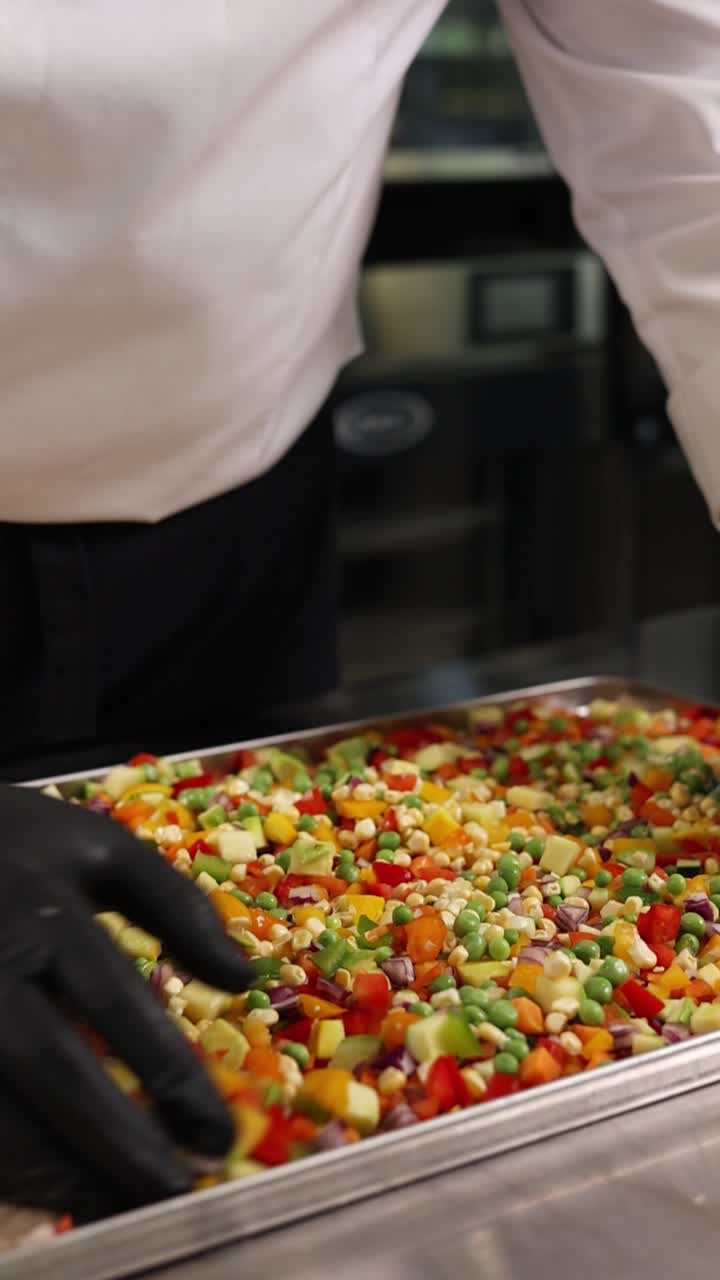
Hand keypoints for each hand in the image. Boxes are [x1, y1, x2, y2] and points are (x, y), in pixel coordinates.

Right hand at [0, 782, 252, 1221]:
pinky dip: (11, 1157)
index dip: (171, 1077)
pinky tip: (55, 1178)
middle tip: (176, 1193)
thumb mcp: (96, 847)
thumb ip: (174, 903)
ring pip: (0, 1111)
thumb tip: (245, 976)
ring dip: (61, 1169)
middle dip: (118, 1143)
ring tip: (122, 1202)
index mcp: (44, 909)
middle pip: (53, 1072)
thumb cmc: (15, 842)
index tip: (217, 1132)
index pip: (118, 1006)